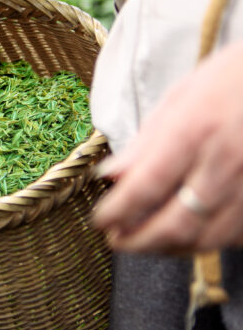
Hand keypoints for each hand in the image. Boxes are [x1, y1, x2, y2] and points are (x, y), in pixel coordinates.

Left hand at [93, 41, 242, 253]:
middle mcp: (226, 163)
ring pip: (209, 239)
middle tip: (118, 240)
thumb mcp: (180, 98)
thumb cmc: (229, 81)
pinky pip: (238, 235)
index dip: (118, 212)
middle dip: (140, 241)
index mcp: (194, 132)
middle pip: (177, 224)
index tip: (100, 221)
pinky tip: (189, 234)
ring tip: (147, 242)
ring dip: (171, 248)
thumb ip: (145, 142)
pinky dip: (209, 241)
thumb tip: (110, 176)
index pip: (146, 187)